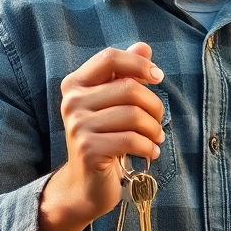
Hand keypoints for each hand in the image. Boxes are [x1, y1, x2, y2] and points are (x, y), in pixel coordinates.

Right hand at [38, 43, 164, 230]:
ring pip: (134, 115)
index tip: (158, 77)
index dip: (138, 63)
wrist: (86, 184)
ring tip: (155, 138)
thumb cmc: (105, 137)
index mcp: (76, 84)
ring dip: (154, 129)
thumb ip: (125, 74)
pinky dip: (149, 147)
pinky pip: (132, 140)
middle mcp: (72, 102)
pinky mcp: (88, 150)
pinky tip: (151, 153)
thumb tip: (144, 46)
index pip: (110, 57)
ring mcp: (78, 126)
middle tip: (158, 121)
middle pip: (129, 88)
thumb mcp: (114, 104)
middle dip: (154, 105)